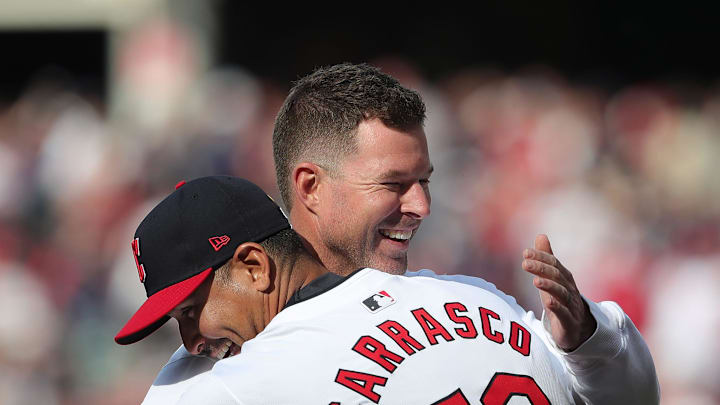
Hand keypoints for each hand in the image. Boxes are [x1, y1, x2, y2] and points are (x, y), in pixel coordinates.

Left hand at [522, 234, 595, 350]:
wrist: (577, 330)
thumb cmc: (561, 301)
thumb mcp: (552, 280)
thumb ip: (547, 259)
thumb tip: (541, 235)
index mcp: (565, 279)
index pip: (554, 264)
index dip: (541, 257)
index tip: (525, 253)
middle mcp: (570, 290)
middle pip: (557, 277)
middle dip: (541, 269)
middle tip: (525, 263)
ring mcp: (571, 306)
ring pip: (561, 294)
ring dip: (548, 286)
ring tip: (535, 281)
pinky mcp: (569, 323)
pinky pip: (564, 314)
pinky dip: (557, 307)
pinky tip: (547, 302)